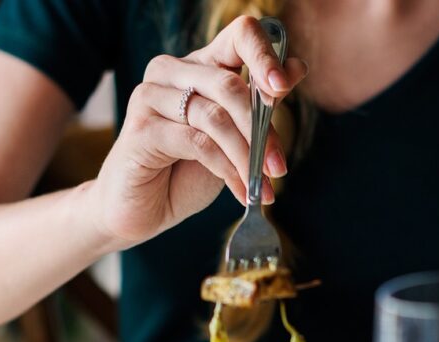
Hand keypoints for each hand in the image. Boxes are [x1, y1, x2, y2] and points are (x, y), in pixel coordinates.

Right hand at [87, 16, 307, 249]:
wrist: (144, 209)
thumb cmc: (188, 170)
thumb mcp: (234, 136)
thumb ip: (260, 104)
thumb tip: (297, 68)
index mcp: (200, 65)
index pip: (239, 35)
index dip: (265, 57)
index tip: (283, 88)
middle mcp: (171, 71)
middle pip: (229, 85)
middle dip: (262, 130)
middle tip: (278, 167)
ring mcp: (151, 96)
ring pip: (215, 118)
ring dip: (246, 156)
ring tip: (263, 186)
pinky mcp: (141, 129)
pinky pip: (197, 143)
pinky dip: (227, 170)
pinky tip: (241, 191)